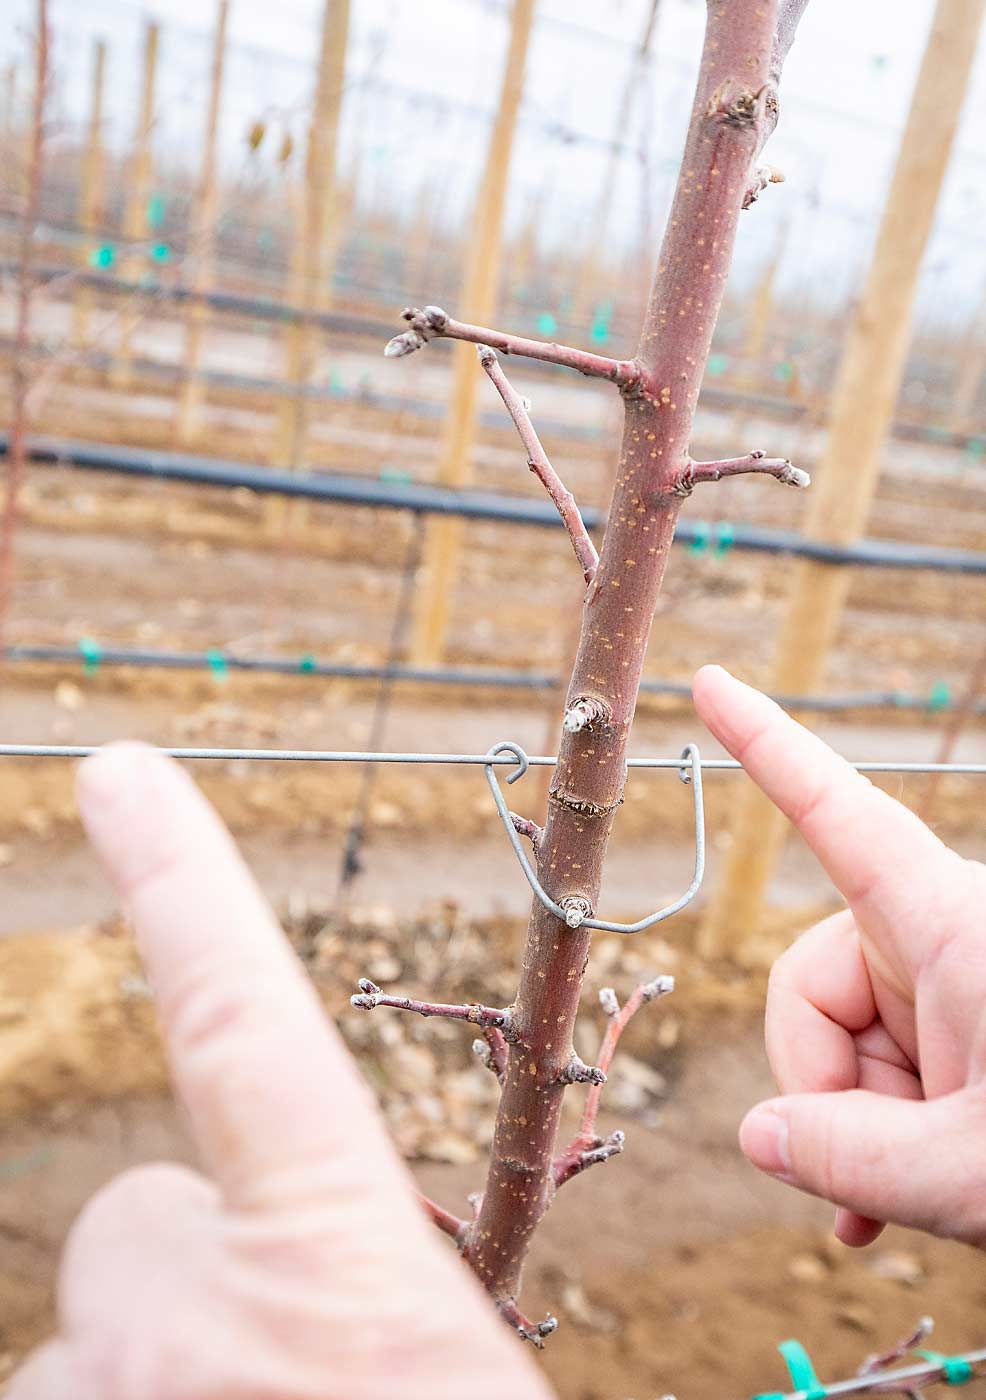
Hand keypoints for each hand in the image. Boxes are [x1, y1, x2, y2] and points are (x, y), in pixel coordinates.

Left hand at [9, 744, 553, 1399]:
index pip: (237, 1016)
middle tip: (291, 1365)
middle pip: (144, 1224)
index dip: (177, 878)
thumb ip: (355, 1280)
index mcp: (335, 1252)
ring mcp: (100, 1388)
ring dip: (163, 1374)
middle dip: (196, 1273)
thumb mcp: (442, 1360)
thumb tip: (284, 1271)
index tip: (120, 768)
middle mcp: (190, 1313)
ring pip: (97, 1340)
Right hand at [693, 665, 985, 1249]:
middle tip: (865, 1189)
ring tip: (909, 1208)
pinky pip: (880, 1064)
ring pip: (843, 1034)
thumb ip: (849, 1157)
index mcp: (952, 923)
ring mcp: (953, 981)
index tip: (711, 684)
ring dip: (860, 1125)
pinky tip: (877, 1212)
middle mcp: (945, 935)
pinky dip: (873, 1133)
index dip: (768, 743)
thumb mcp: (971, 1171)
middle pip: (813, 980)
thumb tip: (758, 1135)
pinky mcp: (964, 1026)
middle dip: (820, 1082)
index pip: (838, 812)